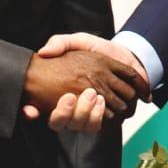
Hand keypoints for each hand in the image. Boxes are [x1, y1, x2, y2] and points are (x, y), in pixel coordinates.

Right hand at [21, 49, 145, 132]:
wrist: (125, 53)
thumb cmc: (98, 48)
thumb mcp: (78, 41)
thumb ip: (60, 43)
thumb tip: (43, 52)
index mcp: (64, 96)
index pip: (53, 117)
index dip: (56, 113)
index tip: (68, 96)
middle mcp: (77, 110)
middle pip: (72, 124)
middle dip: (79, 112)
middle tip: (89, 93)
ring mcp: (94, 115)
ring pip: (90, 126)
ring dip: (94, 114)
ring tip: (99, 97)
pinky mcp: (113, 117)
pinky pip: (109, 125)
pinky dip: (110, 116)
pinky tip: (107, 100)